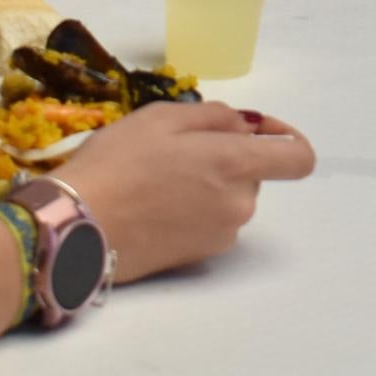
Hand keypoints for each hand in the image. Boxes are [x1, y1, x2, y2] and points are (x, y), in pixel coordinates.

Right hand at [55, 101, 314, 283]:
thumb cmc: (117, 163)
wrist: (76, 228)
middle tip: (175, 151)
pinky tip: (153, 206)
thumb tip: (245, 126)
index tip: (259, 132)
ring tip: (156, 180)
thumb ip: (215, 117)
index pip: (299, 159)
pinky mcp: (199, 258)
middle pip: (254, 175)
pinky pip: (210, 223)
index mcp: (236, 164)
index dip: (287, 140)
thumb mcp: (162, 118)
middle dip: (226, 160)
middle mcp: (239, 204)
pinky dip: (192, 212)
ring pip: (230, 199)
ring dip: (208, 186)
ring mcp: (221, 236)